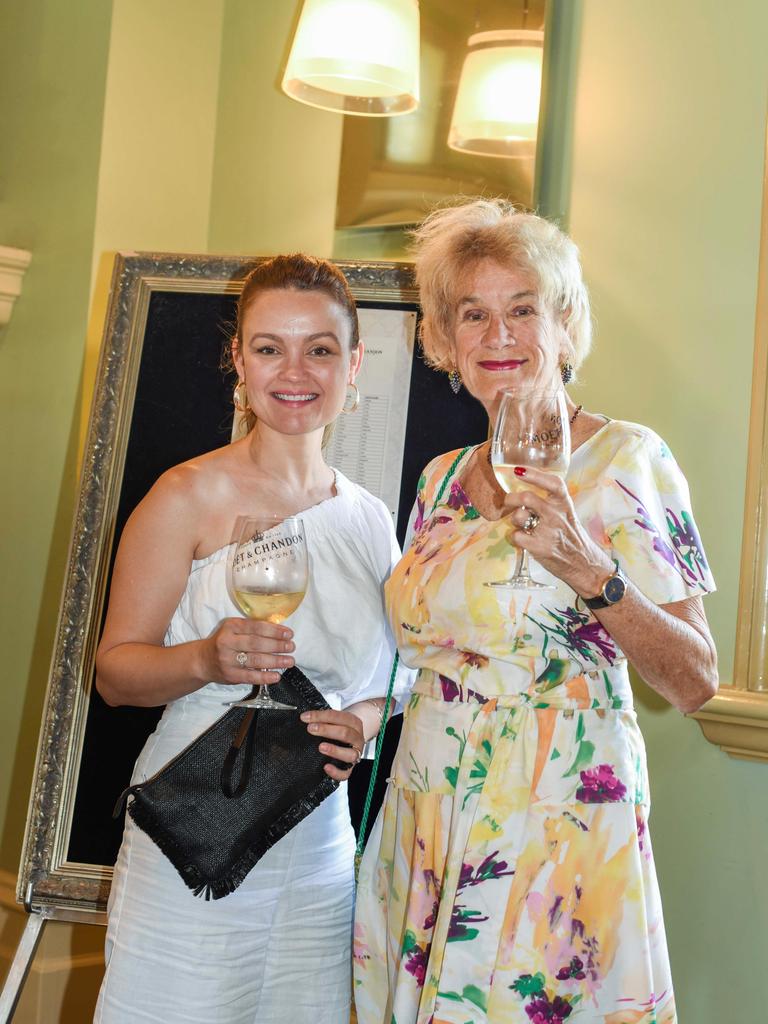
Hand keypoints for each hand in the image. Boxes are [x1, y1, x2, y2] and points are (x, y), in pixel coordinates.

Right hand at [202, 617, 294, 685]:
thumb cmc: (225, 642)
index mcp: (231, 626)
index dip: (274, 630)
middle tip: (291, 647)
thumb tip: (280, 632)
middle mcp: (227, 642)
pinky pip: (250, 676)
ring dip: (275, 661)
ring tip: (289, 661)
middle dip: (277, 645)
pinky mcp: (230, 675)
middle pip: (257, 643)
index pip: (256, 627)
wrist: (203, 661)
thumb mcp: (234, 629)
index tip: (289, 633)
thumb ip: (252, 628)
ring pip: (255, 660)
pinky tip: (276, 676)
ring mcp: (228, 660)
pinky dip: (265, 677)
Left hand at [300, 709, 365, 780]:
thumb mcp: (336, 720)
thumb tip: (304, 718)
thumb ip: (323, 719)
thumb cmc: (340, 729)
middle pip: (345, 733)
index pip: (339, 717)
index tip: (306, 717)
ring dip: (334, 750)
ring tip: (321, 747)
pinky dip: (336, 772)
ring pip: (350, 754)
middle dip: (326, 730)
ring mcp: (355, 754)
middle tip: (311, 729)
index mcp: (354, 723)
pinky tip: (326, 767)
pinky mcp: (350, 768)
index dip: (321, 716)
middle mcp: (357, 738)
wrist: (352, 740)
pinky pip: (346, 773)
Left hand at [501, 466, 612, 595]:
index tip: (519, 470)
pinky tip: (525, 539)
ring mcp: (547, 531)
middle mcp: (556, 515)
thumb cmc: (571, 536)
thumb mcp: (567, 513)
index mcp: (564, 503)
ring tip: (523, 525)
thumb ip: (550, 501)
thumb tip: (524, 488)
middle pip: (527, 498)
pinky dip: (516, 537)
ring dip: (515, 520)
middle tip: (508, 501)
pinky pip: (516, 535)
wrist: (583, 564)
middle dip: (511, 498)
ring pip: (518, 516)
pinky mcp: (539, 547)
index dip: (535, 475)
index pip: (552, 483)